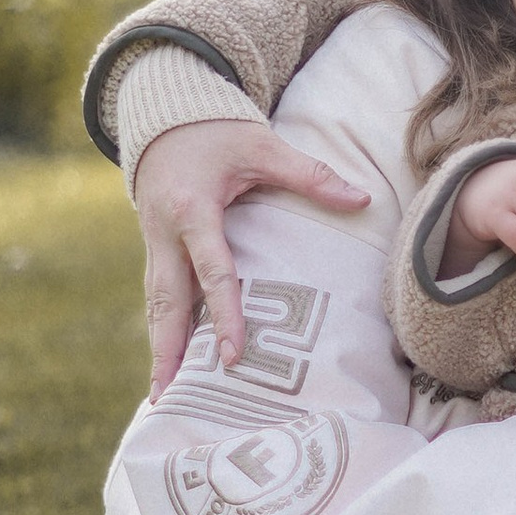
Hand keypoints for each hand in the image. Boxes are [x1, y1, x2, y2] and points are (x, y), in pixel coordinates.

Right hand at [134, 116, 369, 394]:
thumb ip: (309, 174)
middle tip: (168, 397)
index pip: (212, 271)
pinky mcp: (155, 250)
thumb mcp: (262, 145)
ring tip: (160, 396)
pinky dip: (161, 329)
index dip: (223, 314)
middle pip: (167, 301)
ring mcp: (154, 244)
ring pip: (156, 304)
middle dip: (168, 350)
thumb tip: (362, 199)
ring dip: (159, 348)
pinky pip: (158, 296)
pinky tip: (167, 362)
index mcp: (192, 209)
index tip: (232, 355)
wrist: (164, 117)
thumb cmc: (217, 130)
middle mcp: (165, 233)